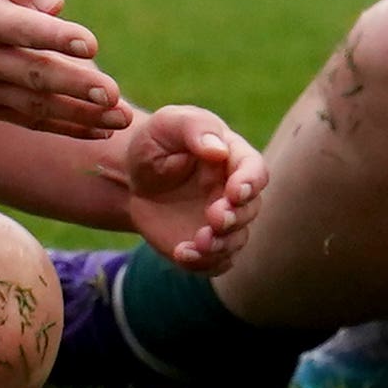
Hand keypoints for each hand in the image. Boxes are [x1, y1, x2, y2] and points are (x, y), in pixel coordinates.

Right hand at [0, 0, 121, 139]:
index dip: (55, 37)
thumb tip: (56, 3)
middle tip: (114, 94)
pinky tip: (99, 129)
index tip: (90, 43)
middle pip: (32, 74)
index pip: (21, 29)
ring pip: (34, 104)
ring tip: (120, 119)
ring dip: (79, 115)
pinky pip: (26, 118)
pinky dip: (62, 126)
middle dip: (75, 86)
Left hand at [102, 103, 262, 274]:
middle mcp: (233, 192)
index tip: (235, 192)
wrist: (133, 177)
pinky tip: (181, 254)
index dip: (250, 182)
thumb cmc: (156, 142)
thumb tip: (218, 150)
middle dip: (235, 217)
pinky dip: (203, 262)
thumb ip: (194, 129)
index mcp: (232, 158)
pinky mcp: (205, 245)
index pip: (255, 170)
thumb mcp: (168, 125)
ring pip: (236, 240)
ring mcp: (221, 221)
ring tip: (197, 242)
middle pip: (250, 209)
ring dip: (222, 245)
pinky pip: (215, 261)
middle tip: (214, 217)